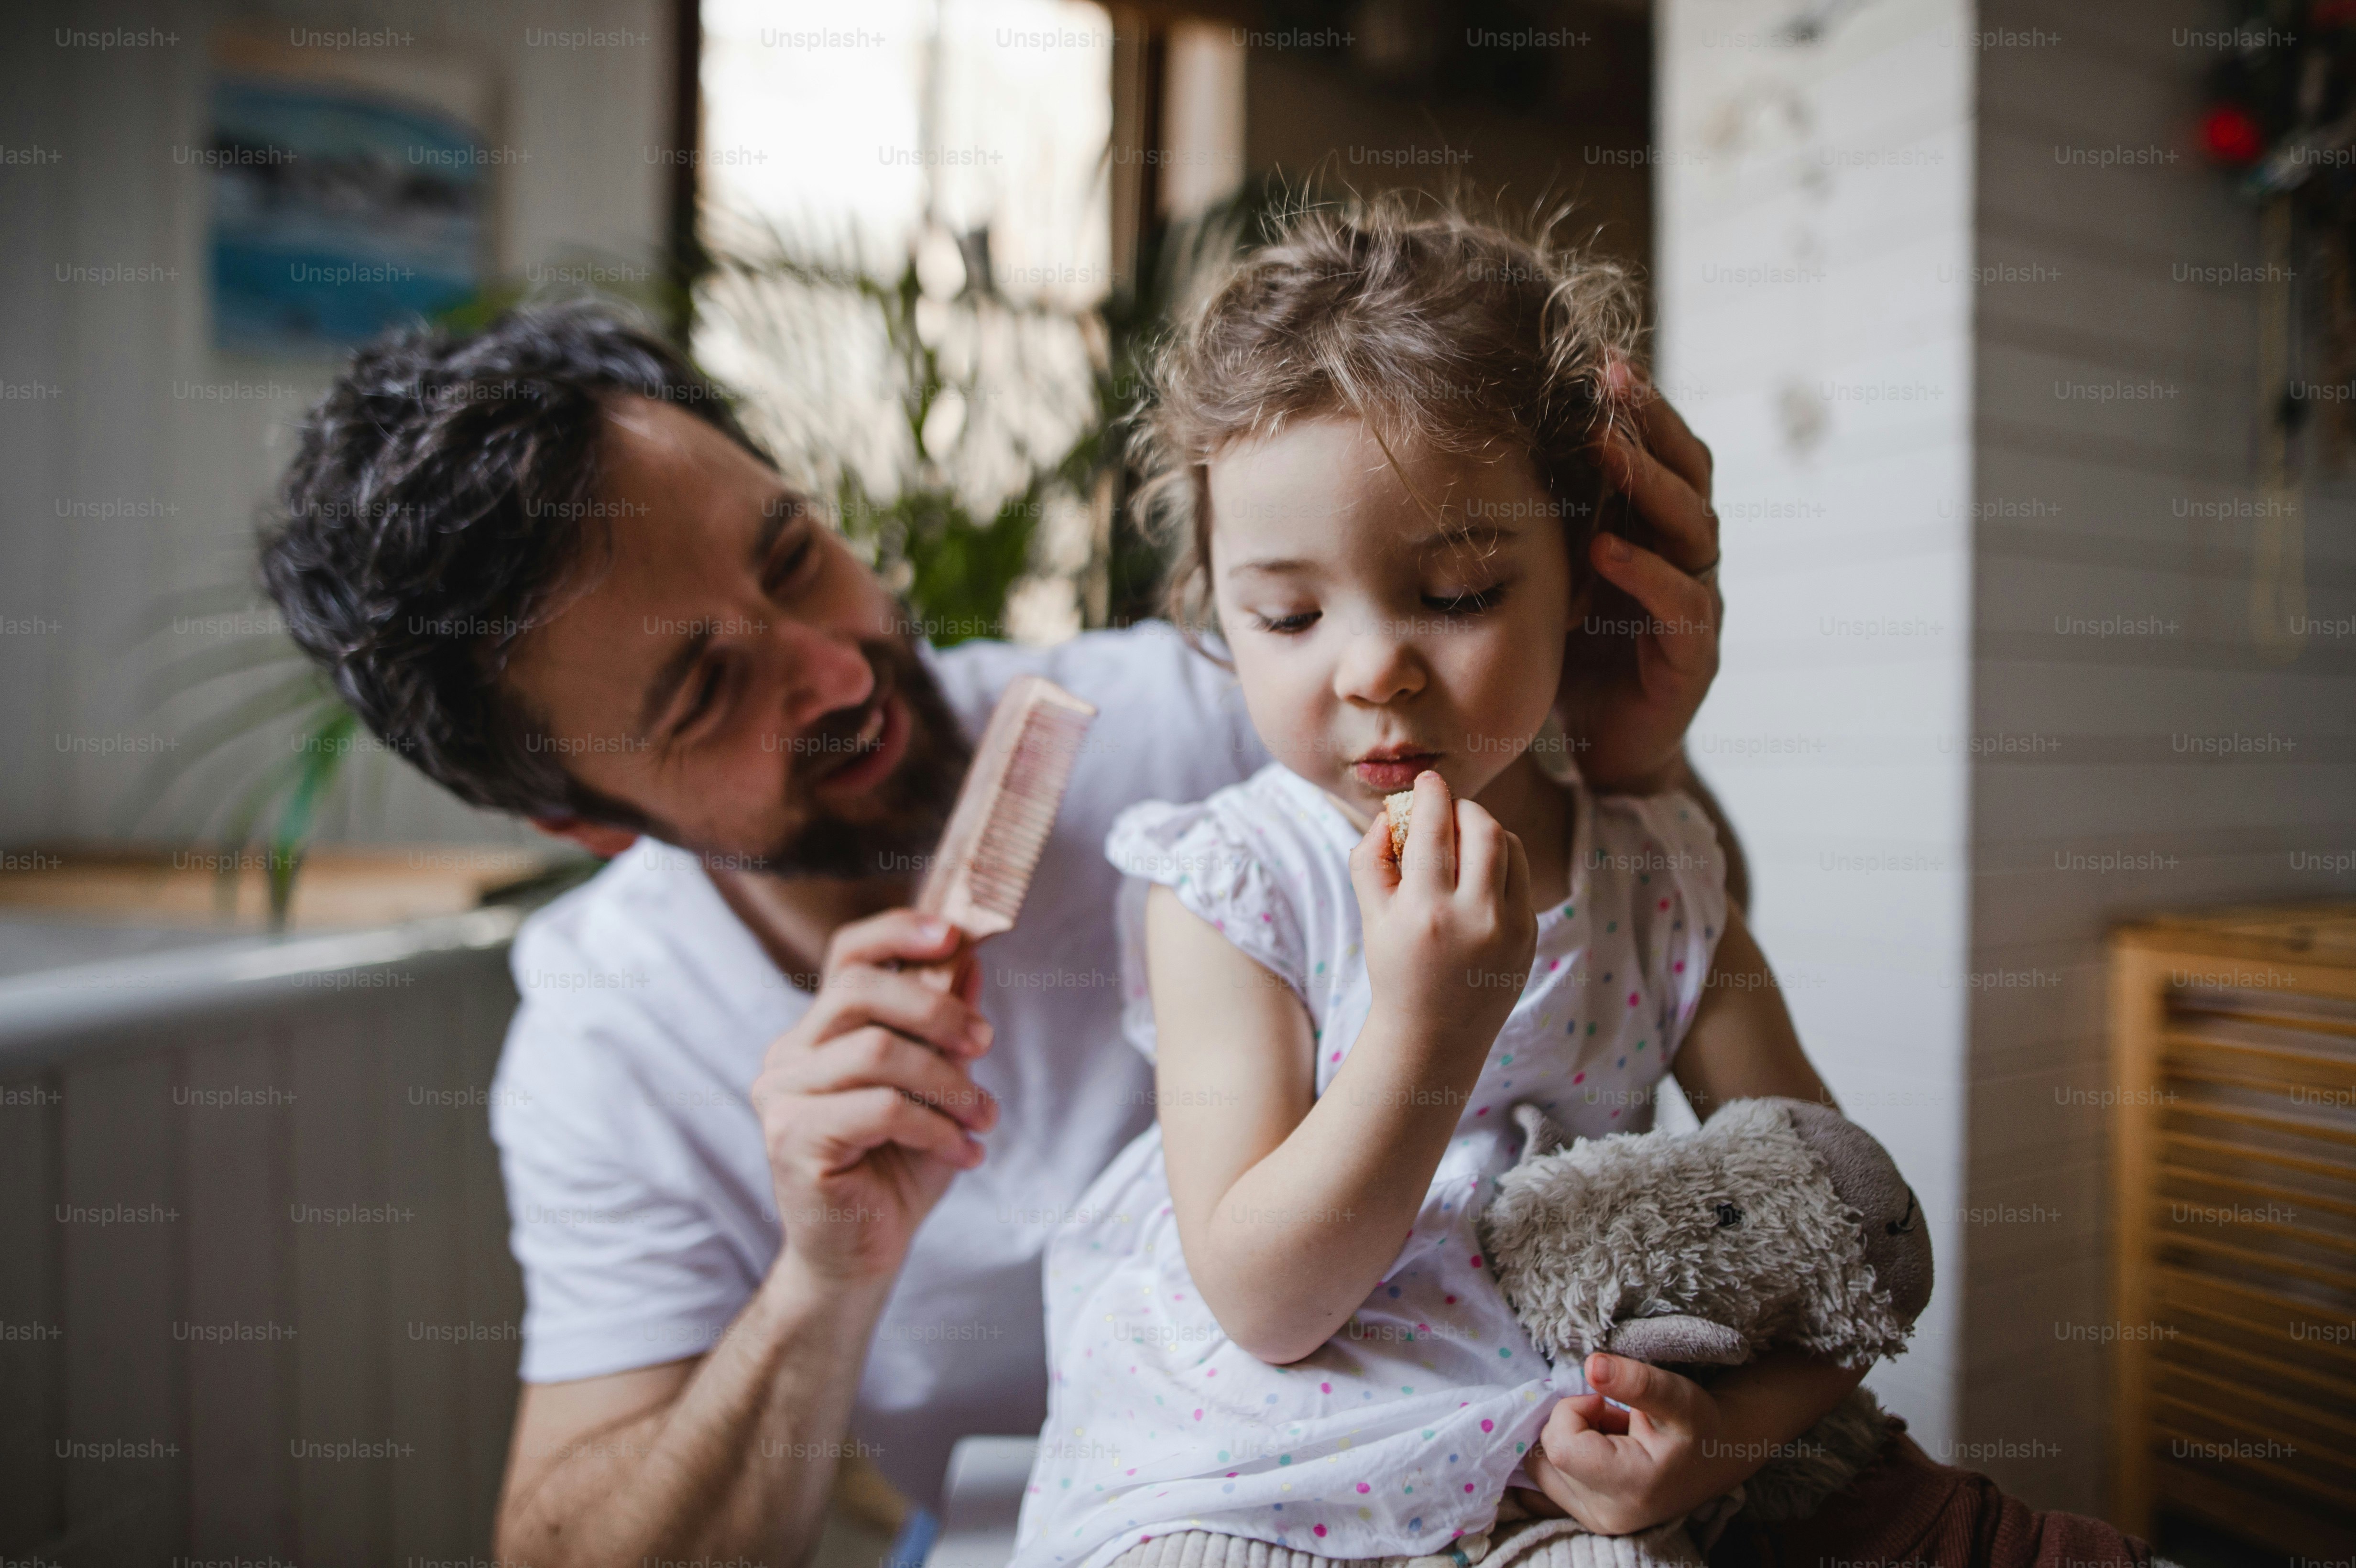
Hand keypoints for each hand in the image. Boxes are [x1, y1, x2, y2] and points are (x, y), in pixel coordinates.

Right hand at [748, 910, 998, 1286]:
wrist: (861, 1259)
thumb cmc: (895, 1172)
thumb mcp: (935, 1089)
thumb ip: (943, 1030)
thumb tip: (969, 960)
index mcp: (816, 1034)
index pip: (847, 956)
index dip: (899, 931)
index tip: (955, 934)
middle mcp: (787, 1056)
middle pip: (859, 989)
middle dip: (937, 1010)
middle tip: (985, 1045)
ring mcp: (781, 1096)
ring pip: (876, 1049)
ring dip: (949, 1083)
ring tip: (984, 1119)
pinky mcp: (791, 1138)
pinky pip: (880, 1107)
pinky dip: (936, 1126)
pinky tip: (965, 1154)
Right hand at [1346, 770, 1534, 1063]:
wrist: (1435, 1034)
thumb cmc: (1395, 968)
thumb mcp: (1371, 915)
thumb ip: (1370, 857)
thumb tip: (1393, 811)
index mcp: (1425, 912)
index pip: (1435, 829)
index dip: (1431, 794)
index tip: (1427, 781)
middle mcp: (1473, 918)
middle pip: (1483, 828)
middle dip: (1465, 807)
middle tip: (1448, 809)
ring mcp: (1508, 929)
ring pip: (1510, 846)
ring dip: (1486, 829)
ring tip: (1464, 838)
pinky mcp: (1529, 935)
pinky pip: (1522, 875)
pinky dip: (1502, 860)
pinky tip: (1481, 870)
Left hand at [1522, 1354, 1751, 1535]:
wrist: (1716, 1457)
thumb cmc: (1698, 1424)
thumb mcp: (1676, 1395)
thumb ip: (1635, 1381)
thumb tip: (1592, 1365)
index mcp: (1629, 1488)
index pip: (1560, 1446)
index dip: (1572, 1411)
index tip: (1603, 1401)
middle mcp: (1607, 1516)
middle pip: (1546, 1456)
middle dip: (1571, 1424)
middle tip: (1611, 1418)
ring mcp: (1596, 1521)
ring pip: (1542, 1467)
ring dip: (1568, 1440)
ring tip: (1610, 1435)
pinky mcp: (1588, 1518)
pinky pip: (1548, 1481)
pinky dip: (1565, 1458)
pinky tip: (1598, 1451)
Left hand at [1557, 366, 1720, 793]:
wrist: (1604, 752)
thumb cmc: (1576, 657)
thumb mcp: (1556, 577)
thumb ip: (1547, 522)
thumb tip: (1481, 451)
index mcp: (1655, 532)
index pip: (1660, 453)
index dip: (1636, 407)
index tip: (1597, 358)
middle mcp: (1686, 557)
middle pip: (1687, 473)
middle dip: (1651, 424)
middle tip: (1613, 381)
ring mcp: (1696, 603)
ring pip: (1691, 528)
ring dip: (1648, 485)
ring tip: (1608, 449)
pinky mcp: (1693, 655)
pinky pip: (1681, 603)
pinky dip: (1645, 573)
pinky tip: (1608, 548)